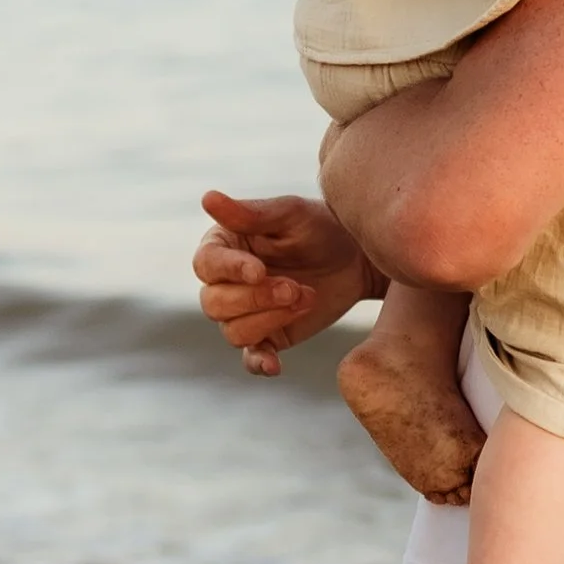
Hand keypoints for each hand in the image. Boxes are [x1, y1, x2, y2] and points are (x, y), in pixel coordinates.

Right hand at [194, 189, 379, 374]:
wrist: (357, 258)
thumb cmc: (320, 226)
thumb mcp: (290, 214)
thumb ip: (250, 213)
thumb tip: (207, 198)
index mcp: (224, 246)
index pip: (206, 264)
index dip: (229, 270)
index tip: (260, 270)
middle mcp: (226, 282)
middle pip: (214, 304)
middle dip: (257, 299)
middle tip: (296, 287)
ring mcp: (245, 313)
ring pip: (233, 332)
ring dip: (270, 319)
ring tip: (306, 298)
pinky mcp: (268, 337)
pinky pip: (250, 358)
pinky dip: (259, 363)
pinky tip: (275, 365)